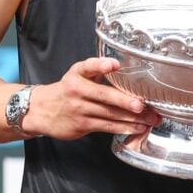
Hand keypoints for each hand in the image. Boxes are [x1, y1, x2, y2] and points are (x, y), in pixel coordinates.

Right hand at [24, 57, 159, 139]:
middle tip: (142, 105)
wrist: (41, 110)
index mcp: (78, 74)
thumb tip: (123, 68)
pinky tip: (138, 127)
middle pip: (105, 96)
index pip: (88, 66)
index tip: (113, 65)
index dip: (101, 65)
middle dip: (126, 102)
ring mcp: (80, 109)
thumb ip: (97, 69)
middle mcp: (77, 90)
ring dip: (132, 118)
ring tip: (150, 119)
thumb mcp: (77, 74)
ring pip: (109, 114)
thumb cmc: (67, 90)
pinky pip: (107, 126)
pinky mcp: (82, 125)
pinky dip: (124, 127)